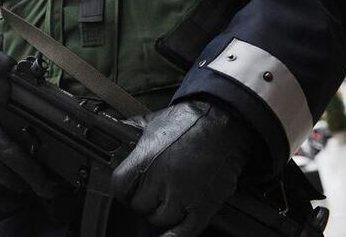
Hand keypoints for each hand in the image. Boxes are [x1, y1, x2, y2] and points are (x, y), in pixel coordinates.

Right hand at [0, 106, 56, 210]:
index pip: (19, 162)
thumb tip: (47, 158)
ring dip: (12, 189)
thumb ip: (18, 138)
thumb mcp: (0, 122)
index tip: (51, 189)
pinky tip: (10, 197)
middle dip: (25, 182)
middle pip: (11, 180)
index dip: (37, 178)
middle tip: (34, 180)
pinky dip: (1, 200)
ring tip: (18, 182)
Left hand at [111, 100, 255, 236]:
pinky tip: (167, 235)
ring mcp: (183, 196)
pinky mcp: (204, 207)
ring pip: (158, 220)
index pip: (119, 187)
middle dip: (143, 200)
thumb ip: (133, 130)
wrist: (226, 122)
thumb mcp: (154, 121)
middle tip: (153, 191)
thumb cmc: (191, 120)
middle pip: (139, 205)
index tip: (128, 188)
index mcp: (146, 159)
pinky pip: (183, 232)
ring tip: (167, 200)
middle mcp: (162, 180)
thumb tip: (118, 132)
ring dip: (160, 213)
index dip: (123, 189)